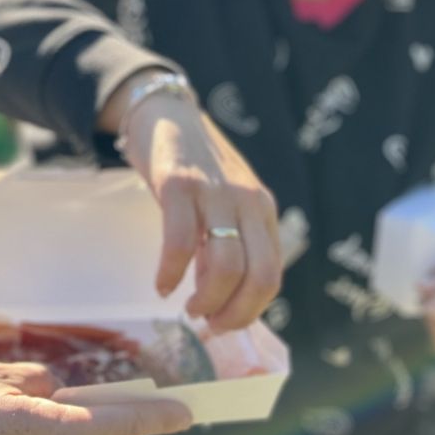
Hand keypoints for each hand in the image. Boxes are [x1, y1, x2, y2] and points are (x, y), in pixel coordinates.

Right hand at [109, 90, 281, 331]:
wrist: (166, 111)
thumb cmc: (195, 166)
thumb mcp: (225, 202)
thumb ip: (228, 241)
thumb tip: (220, 296)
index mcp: (263, 210)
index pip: (272, 275)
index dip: (250, 310)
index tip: (223, 323)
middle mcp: (248, 201)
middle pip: (259, 275)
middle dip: (234, 313)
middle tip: (207, 323)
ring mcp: (215, 192)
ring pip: (227, 265)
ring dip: (207, 300)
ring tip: (187, 308)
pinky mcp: (179, 184)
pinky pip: (181, 242)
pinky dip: (171, 273)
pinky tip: (162, 284)